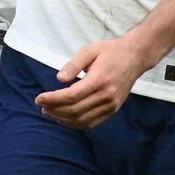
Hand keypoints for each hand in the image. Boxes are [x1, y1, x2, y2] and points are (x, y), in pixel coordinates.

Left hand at [34, 34, 153, 128]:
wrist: (135, 56)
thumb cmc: (110, 51)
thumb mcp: (89, 50)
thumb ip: (73, 65)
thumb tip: (59, 79)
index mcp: (100, 80)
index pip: (71, 96)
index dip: (52, 99)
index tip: (39, 98)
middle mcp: (107, 95)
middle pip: (75, 110)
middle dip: (54, 110)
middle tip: (42, 105)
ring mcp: (111, 105)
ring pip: (82, 120)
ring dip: (63, 119)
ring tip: (49, 112)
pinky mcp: (113, 109)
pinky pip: (92, 123)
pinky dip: (75, 123)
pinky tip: (64, 118)